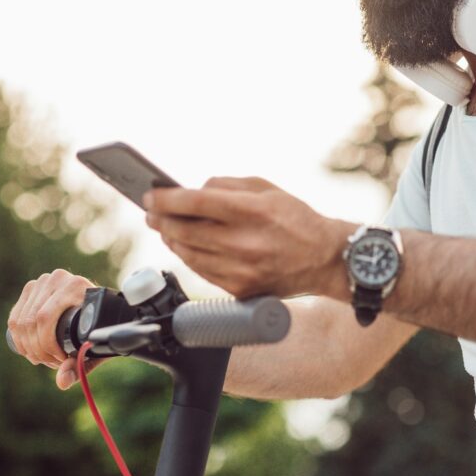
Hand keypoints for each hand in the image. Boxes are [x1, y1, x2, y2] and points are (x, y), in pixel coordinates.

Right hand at [8, 268, 107, 389]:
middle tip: (52, 362)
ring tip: (44, 358)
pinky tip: (30, 349)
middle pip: (31, 321)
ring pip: (21, 321)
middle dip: (38, 349)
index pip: (44, 318)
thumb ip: (80, 366)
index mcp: (75, 285)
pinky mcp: (31, 289)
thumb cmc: (100, 328)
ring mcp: (42, 281)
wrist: (103, 309)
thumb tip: (62, 381)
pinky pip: (15, 318)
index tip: (60, 360)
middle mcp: (57, 278)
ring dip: (28, 346)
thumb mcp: (95, 348)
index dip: (46, 345)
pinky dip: (19, 339)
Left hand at [144, 177, 354, 300]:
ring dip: (171, 239)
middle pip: (186, 230)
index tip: (150, 195)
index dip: (167, 199)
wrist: (325, 259)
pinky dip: (189, 257)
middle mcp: (245, 242)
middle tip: (151, 212)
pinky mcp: (240, 290)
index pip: (196, 202)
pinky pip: (202, 272)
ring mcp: (242, 270)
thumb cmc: (295, 219)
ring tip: (166, 228)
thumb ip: (227, 185)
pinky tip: (186, 246)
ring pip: (189, 254)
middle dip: (161, 219)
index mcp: (253, 211)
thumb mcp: (267, 189)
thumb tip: (192, 191)